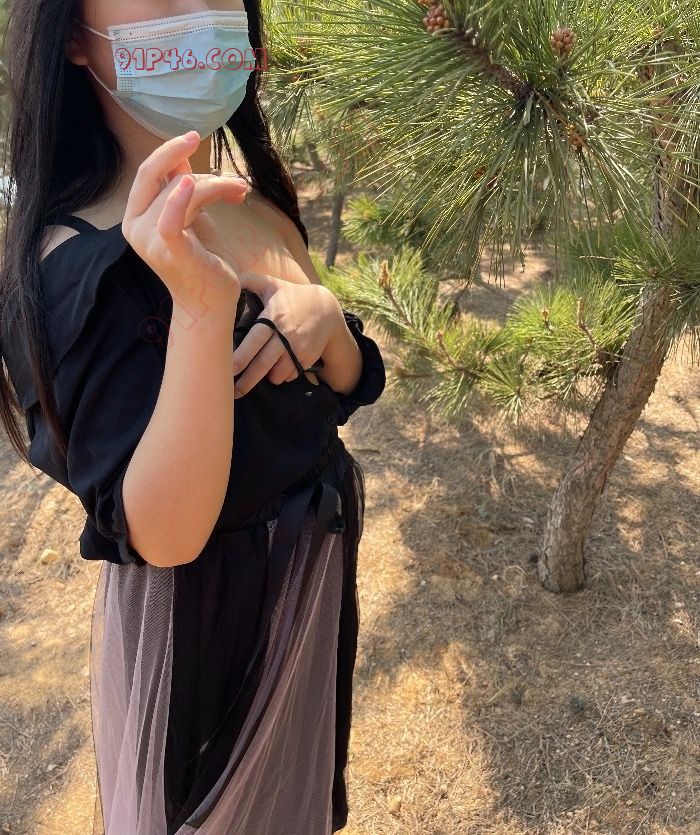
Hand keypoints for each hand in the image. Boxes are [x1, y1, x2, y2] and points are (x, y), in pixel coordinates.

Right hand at [122, 130, 248, 314]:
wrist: (212, 303)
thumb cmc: (205, 261)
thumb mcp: (194, 217)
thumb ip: (182, 191)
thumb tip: (180, 161)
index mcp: (137, 217)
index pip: (148, 173)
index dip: (169, 151)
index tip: (194, 137)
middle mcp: (136, 227)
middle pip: (160, 176)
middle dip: (184, 157)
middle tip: (207, 146)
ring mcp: (150, 241)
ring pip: (183, 191)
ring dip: (217, 185)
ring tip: (239, 191)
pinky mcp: (171, 252)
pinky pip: (170, 219)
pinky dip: (181, 198)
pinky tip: (192, 184)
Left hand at [232, 272, 343, 397]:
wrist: (326, 309)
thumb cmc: (291, 296)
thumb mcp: (272, 284)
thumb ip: (248, 280)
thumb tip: (227, 276)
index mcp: (273, 317)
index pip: (255, 340)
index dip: (242, 357)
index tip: (229, 370)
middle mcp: (286, 335)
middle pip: (263, 364)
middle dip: (248, 380)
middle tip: (234, 393)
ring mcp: (298, 349)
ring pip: (278, 374)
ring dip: (266, 378)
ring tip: (257, 375)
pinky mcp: (307, 358)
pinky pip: (290, 375)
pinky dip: (282, 376)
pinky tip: (276, 369)